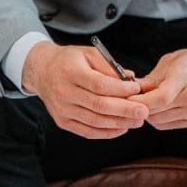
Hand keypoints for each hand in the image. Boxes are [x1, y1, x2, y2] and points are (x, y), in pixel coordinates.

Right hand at [23, 41, 146, 139]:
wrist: (43, 71)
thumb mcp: (88, 54)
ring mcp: (62, 110)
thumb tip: (132, 80)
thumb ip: (110, 67)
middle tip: (144, 112)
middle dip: (124, 110)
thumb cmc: (70, 61)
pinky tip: (122, 128)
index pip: (99, 85)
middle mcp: (63, 92)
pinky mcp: (62, 122)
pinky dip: (107, 132)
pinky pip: (87, 131)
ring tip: (137, 121)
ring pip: (95, 121)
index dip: (120, 90)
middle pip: (98, 105)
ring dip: (119, 123)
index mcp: (70, 72)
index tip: (137, 90)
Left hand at [131, 46, 186, 129]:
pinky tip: (156, 108)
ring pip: (159, 121)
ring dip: (147, 113)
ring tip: (144, 101)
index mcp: (185, 78)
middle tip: (130, 98)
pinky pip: (168, 125)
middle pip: (156, 112)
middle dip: (139, 106)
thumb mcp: (172, 61)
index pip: (159, 98)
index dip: (139, 100)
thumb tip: (132, 89)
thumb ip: (152, 78)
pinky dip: (158, 118)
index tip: (127, 96)